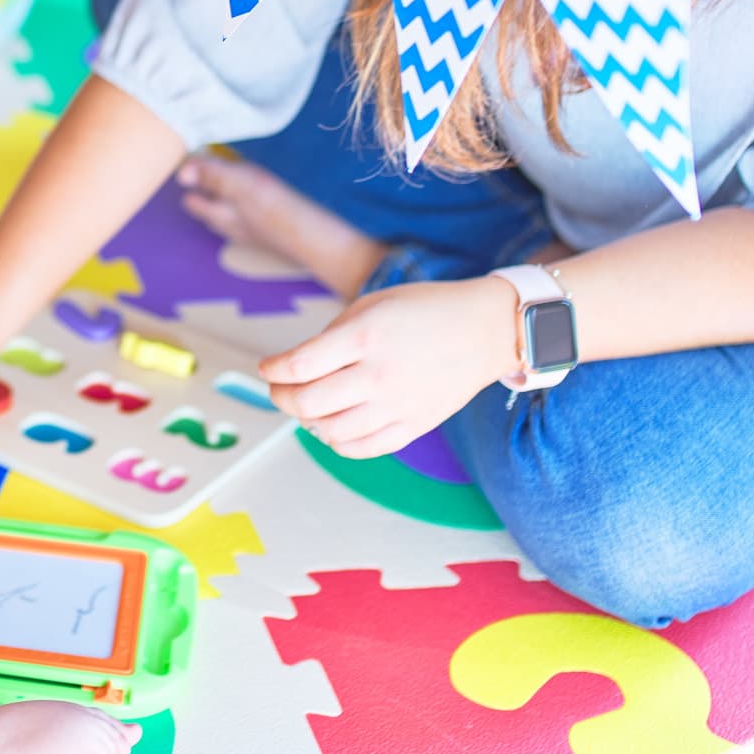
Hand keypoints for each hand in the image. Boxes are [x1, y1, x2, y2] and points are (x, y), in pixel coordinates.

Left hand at [260, 277, 518, 458]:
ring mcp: (397, 405)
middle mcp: (379, 375)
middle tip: (279, 388)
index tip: (268, 367)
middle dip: (281, 396)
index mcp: (366, 336)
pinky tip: (333, 425)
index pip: (299, 365)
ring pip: (329, 431)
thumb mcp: (372, 304)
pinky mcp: (413, 426)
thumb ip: (332, 337)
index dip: (273, 369)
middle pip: (307, 403)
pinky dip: (337, 441)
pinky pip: (361, 448)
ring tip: (307, 406)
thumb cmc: (425, 311)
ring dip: (306, 421)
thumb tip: (296, 369)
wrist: (485, 330)